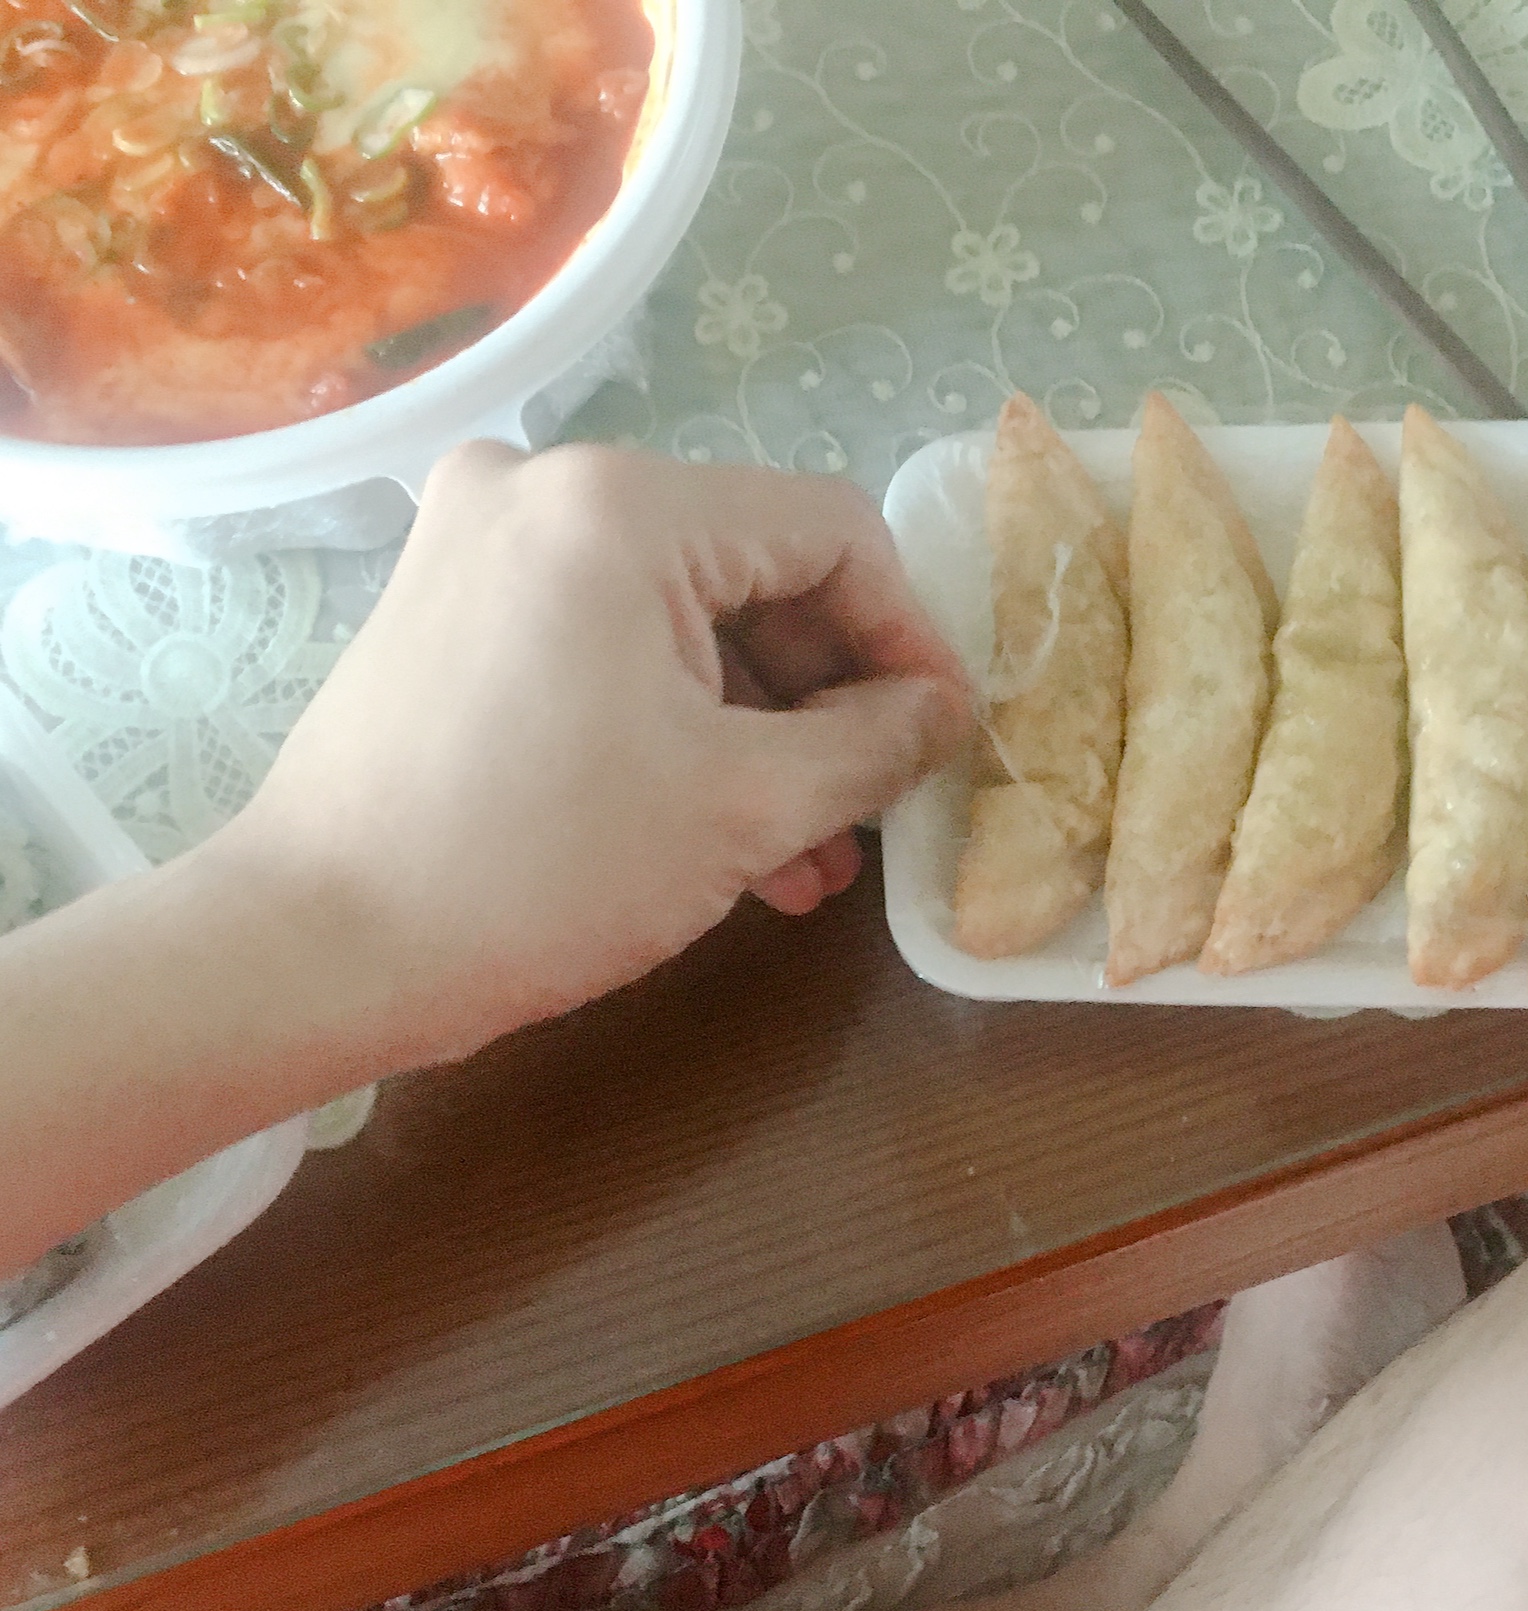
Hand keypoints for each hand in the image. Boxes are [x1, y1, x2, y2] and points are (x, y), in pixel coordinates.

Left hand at [210, 443, 969, 1067]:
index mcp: (622, 502)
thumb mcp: (741, 809)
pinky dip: (678, 726)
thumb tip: (947, 713)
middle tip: (872, 817)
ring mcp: (487, 544)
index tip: (945, 740)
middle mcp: (547, 486)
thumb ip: (871, 747)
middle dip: (829, 703)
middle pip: (755, 571)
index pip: (831, 532)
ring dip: (762, 733)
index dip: (909, 637)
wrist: (320, 946)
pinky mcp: (454, 608)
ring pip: (686, 621)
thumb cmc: (540, 869)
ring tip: (809, 860)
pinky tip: (728, 835)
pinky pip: (611, 645)